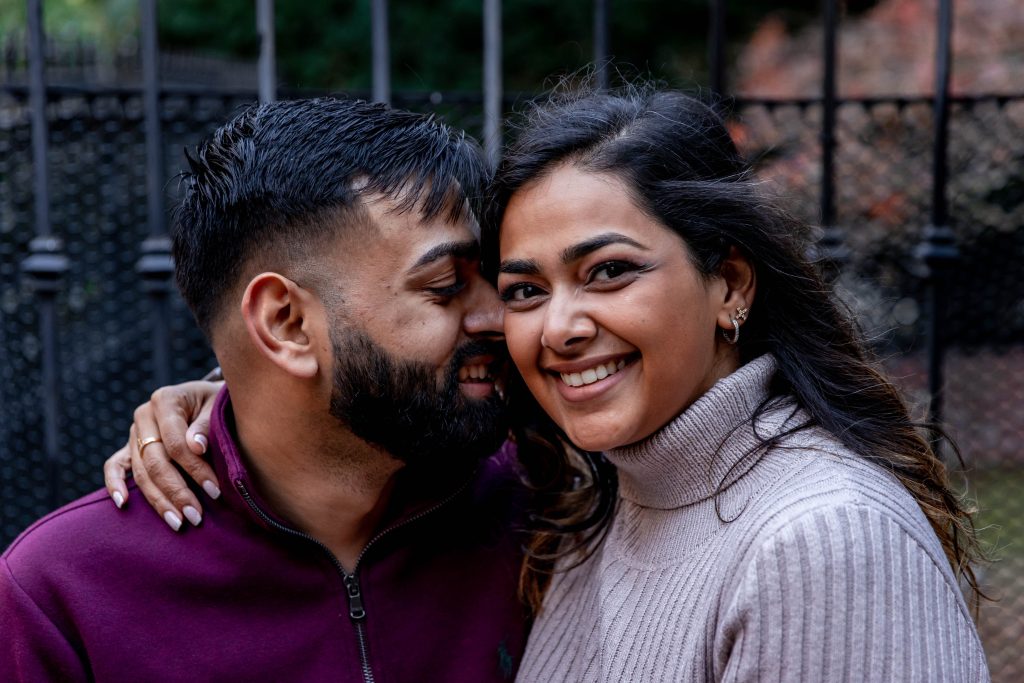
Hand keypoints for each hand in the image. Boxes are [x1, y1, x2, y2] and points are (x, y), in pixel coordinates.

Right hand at [103, 380, 223, 530]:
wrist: (207, 398)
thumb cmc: (216, 403)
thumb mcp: (217, 407)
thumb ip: (206, 425)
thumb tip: (196, 447)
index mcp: (165, 401)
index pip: (175, 442)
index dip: (194, 468)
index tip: (215, 490)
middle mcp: (144, 416)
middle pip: (155, 461)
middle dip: (177, 492)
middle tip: (196, 516)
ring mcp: (134, 433)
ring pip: (140, 471)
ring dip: (158, 500)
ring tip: (177, 522)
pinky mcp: (130, 447)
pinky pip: (115, 466)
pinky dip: (115, 484)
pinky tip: (123, 504)